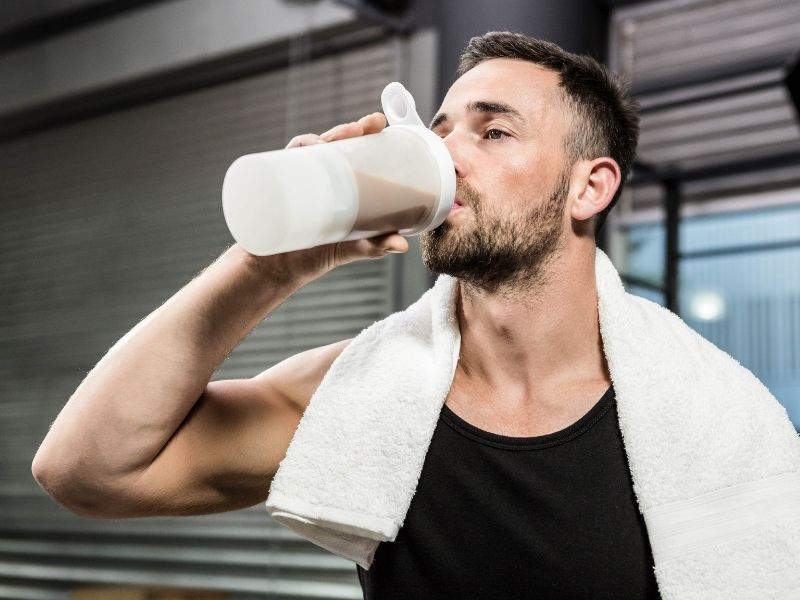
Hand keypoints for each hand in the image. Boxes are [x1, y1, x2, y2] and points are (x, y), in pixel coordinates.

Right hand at [264, 113, 409, 276]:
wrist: (278, 270)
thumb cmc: (317, 254)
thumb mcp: (352, 248)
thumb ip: (375, 246)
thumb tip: (402, 247)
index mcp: (339, 182)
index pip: (352, 149)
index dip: (364, 131)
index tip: (378, 122)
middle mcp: (318, 176)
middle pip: (331, 143)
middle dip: (345, 130)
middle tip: (360, 128)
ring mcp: (297, 181)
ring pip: (307, 150)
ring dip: (318, 139)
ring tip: (330, 144)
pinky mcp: (278, 189)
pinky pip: (281, 165)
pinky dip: (293, 155)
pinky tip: (304, 154)